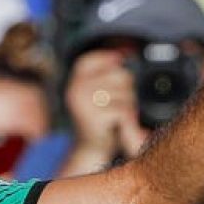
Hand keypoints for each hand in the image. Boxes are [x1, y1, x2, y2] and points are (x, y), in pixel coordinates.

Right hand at [64, 49, 147, 163]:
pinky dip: (128, 117)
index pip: (89, 60)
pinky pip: (124, 109)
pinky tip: (118, 124)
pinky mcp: (97, 116)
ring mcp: (86, 103)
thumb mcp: (98, 93)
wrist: (91, 150)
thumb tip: (122, 54)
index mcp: (75, 83)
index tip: (119, 61)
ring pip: (125, 92)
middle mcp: (76, 90)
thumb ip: (107, 73)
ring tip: (117, 116)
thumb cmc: (100, 119)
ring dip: (128, 104)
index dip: (106, 58)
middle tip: (116, 105)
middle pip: (117, 74)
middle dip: (126, 89)